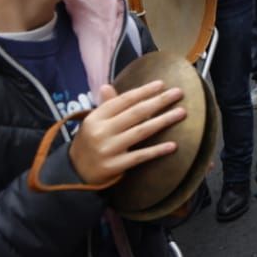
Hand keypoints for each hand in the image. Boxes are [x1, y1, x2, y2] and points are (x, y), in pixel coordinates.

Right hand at [67, 80, 186, 187]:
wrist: (74, 172)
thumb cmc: (89, 142)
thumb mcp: (93, 123)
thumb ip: (106, 106)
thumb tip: (107, 86)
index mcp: (96, 117)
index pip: (124, 100)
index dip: (144, 91)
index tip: (162, 84)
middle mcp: (101, 131)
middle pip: (135, 113)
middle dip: (159, 101)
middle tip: (178, 93)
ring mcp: (108, 149)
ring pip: (140, 132)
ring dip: (163, 121)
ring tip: (181, 113)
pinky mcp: (115, 166)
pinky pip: (140, 156)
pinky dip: (157, 150)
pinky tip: (173, 145)